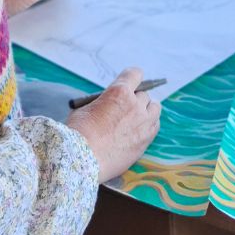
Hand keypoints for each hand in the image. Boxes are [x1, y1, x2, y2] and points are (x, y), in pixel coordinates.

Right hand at [66, 66, 160, 182]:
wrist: (82, 160)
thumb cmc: (79, 133)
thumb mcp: (87, 108)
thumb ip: (104, 102)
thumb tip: (110, 104)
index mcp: (119, 92)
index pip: (135, 74)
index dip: (131, 77)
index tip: (129, 82)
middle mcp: (135, 105)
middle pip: (144, 94)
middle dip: (135, 99)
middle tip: (125, 107)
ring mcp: (144, 124)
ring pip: (154, 109)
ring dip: (146, 110)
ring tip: (135, 118)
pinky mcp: (146, 141)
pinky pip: (154, 126)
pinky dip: (148, 126)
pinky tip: (137, 131)